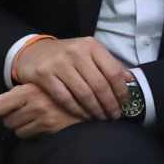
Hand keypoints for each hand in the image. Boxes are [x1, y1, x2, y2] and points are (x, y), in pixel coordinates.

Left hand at [0, 84, 83, 139]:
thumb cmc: (60, 92)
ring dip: (23, 127)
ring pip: (16, 130)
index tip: (4, 110)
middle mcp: (35, 102)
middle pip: (6, 120)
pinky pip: (28, 136)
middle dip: (13, 119)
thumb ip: (21, 92)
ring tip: (35, 119)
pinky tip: (43, 125)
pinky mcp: (51, 127)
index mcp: (29, 88)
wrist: (89, 100)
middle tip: (25, 114)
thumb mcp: (40, 84)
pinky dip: (32, 133)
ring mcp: (43, 116)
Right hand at [12, 36, 130, 120]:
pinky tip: (84, 116)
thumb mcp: (89, 53)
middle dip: (110, 104)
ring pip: (83, 93)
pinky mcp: (43, 75)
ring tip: (101, 118)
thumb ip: (109, 64)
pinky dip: (77, 110)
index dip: (121, 91)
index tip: (124, 104)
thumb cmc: (67, 55)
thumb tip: (130, 80)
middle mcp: (76, 52)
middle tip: (114, 116)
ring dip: (95, 109)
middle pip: (100, 85)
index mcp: (92, 46)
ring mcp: (59, 63)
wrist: (34, 52)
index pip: (113, 72)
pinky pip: (64, 98)